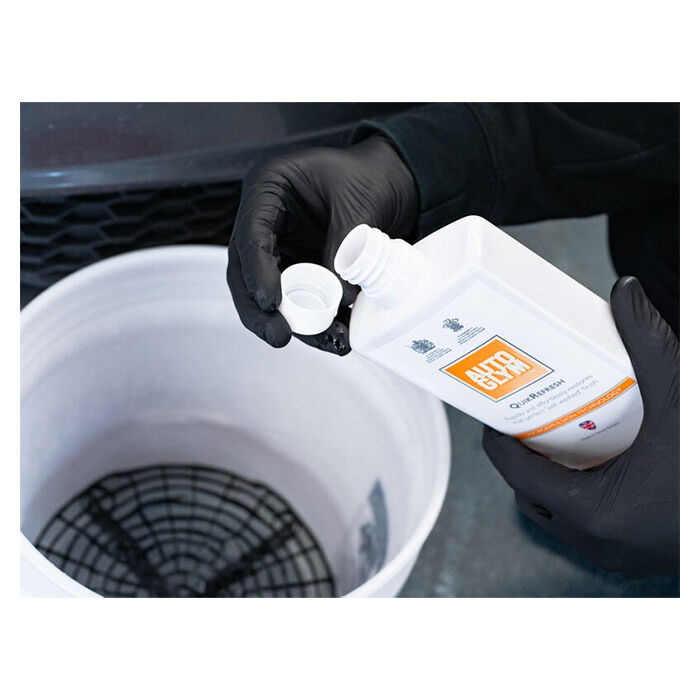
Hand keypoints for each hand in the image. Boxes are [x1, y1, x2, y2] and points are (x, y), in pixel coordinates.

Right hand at [226, 136, 417, 354]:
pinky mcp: (301, 271)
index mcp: (268, 190)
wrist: (391, 182)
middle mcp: (267, 223)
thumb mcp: (358, 202)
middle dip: (261, 312)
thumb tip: (339, 298)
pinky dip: (315, 322)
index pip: (250, 236)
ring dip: (296, 324)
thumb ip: (344, 247)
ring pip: (272, 296)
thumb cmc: (369, 176)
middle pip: (246, 274)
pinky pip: (300, 302)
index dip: (257, 273)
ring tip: (327, 342)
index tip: (272, 303)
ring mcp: (282, 249)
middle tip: (280, 337)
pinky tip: (336, 336)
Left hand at [483, 277, 678, 576]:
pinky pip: (589, 525)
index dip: (498, 440)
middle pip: (532, 494)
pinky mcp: (639, 556)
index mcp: (593, 513)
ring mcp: (620, 556)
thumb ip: (648, 342)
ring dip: (550, 478)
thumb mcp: (679, 398)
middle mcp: (600, 543)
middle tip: (526, 420)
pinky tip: (598, 462)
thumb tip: (624, 290)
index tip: (494, 414)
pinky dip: (580, 495)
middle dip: (522, 457)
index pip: (517, 472)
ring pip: (560, 514)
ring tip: (556, 437)